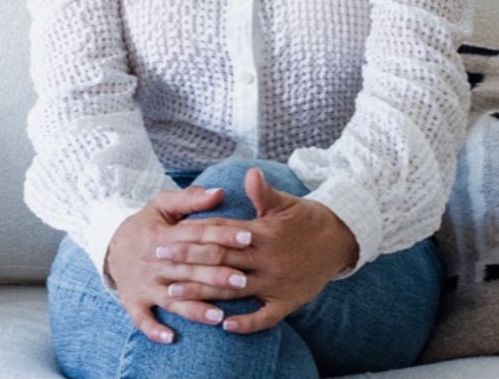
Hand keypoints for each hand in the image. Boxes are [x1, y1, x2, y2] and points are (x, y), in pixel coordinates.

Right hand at [105, 185, 253, 344]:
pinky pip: (143, 320)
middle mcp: (155, 261)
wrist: (111, 246)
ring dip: (195, 307)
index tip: (248, 237)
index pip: (197, 235)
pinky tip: (172, 337)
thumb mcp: (162, 205)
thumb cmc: (147, 224)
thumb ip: (191, 198)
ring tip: (220, 314)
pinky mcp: (134, 302)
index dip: (223, 236)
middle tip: (244, 280)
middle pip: (190, 269)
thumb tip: (220, 192)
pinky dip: (154, 330)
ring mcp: (144, 284)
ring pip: (173, 298)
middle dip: (217, 275)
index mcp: (163, 234)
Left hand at [158, 167, 358, 334]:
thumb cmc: (307, 218)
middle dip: (187, 262)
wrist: (339, 240)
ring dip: (203, 292)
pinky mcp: (287, 301)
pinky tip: (223, 325)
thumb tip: (249, 172)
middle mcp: (266, 258)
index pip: (220, 234)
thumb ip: (263, 192)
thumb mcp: (286, 202)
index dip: (192, 236)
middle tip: (159, 263)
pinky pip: (264, 317)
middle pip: (219, 260)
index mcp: (262, 232)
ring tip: (174, 295)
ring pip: (234, 289)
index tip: (167, 239)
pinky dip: (245, 323)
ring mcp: (275, 282)